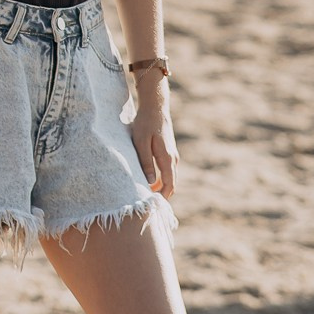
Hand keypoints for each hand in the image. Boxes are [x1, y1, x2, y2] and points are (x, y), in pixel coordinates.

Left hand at [129, 81, 177, 198]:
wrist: (155, 106)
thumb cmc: (145, 123)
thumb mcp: (141, 143)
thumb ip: (146, 162)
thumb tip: (151, 182)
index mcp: (167, 159)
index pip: (169, 185)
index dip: (162, 198)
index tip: (152, 207)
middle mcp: (173, 159)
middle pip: (171, 184)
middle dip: (162, 195)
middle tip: (148, 205)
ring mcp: (173, 155)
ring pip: (169, 178)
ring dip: (161, 187)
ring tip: (146, 195)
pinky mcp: (169, 151)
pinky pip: (167, 170)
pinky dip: (161, 178)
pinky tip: (148, 180)